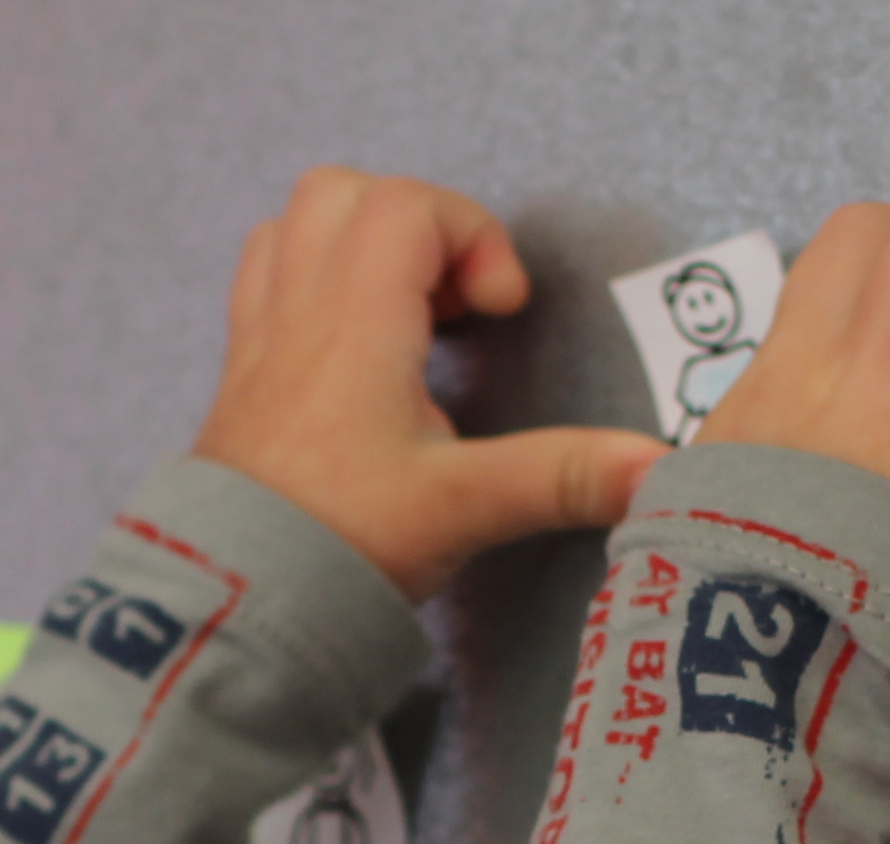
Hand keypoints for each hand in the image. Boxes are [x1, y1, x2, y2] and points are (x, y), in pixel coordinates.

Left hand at [191, 168, 667, 599]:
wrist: (232, 603)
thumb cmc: (340, 543)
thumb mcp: (464, 507)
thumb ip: (561, 476)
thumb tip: (657, 466)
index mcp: (355, 319)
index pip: (408, 204)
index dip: (472, 235)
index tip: (500, 310)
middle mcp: (298, 311)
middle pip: (343, 193)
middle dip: (414, 226)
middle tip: (453, 303)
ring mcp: (259, 341)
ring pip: (294, 230)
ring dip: (355, 247)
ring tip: (405, 316)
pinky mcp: (240, 381)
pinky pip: (265, 284)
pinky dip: (312, 287)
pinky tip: (354, 354)